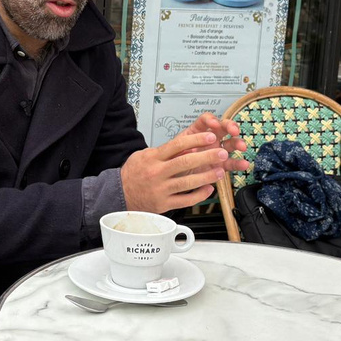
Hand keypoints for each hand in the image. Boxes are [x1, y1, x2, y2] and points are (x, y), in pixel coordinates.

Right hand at [121, 129, 248, 212]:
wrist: (119, 194)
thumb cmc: (133, 174)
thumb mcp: (143, 156)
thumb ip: (163, 151)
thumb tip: (185, 147)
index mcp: (153, 158)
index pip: (177, 145)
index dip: (196, 140)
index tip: (210, 137)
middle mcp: (157, 173)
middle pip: (185, 162)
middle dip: (207, 157)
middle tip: (222, 153)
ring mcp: (161, 189)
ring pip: (187, 183)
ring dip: (206, 176)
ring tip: (219, 171)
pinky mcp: (163, 204)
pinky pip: (185, 200)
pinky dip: (199, 195)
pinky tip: (208, 189)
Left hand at [177, 112, 247, 158]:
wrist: (173, 178)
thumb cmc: (173, 161)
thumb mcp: (174, 150)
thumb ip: (182, 144)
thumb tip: (190, 142)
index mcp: (197, 132)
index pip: (206, 120)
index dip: (211, 120)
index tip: (214, 124)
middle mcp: (209, 139)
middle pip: (223, 128)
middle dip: (230, 126)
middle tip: (234, 131)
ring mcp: (216, 151)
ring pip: (230, 143)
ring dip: (237, 143)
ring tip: (242, 147)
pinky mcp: (220, 165)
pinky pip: (231, 163)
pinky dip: (238, 163)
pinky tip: (244, 164)